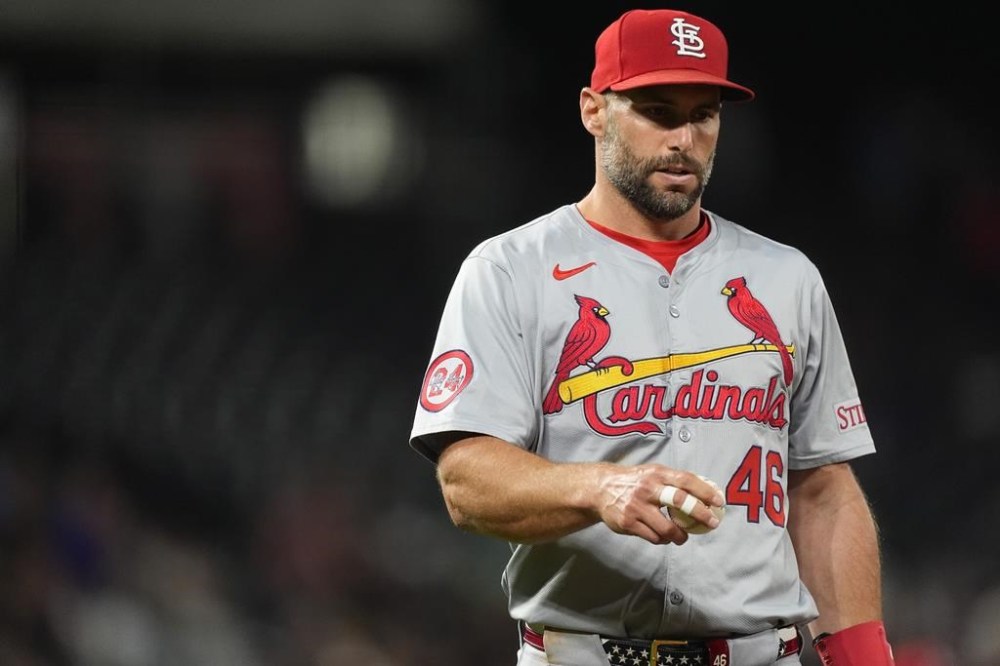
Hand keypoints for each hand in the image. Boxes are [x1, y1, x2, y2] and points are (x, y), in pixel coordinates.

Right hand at [593, 464, 725, 544]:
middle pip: (679, 501)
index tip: (719, 501)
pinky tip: (662, 536)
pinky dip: (662, 540)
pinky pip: (653, 537)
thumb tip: (705, 491)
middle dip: (700, 514)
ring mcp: (637, 507)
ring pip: (667, 529)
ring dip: (680, 536)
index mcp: (656, 474)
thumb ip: (674, 481)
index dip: (705, 491)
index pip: (686, 480)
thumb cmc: (634, 481)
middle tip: (712, 523)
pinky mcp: (628, 523)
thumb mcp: (653, 473)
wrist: (601, 489)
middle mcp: (647, 489)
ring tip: (682, 537)